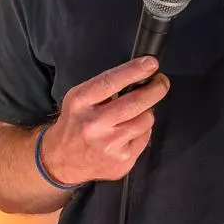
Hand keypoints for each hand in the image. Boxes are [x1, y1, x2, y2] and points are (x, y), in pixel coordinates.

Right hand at [41, 57, 169, 184]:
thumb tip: (138, 76)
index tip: (150, 64)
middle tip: (161, 82)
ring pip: (145, 120)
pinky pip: (144, 138)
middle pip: (135, 103)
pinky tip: (130, 131)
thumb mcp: (77, 101)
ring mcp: (109, 145)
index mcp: (80, 103)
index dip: (134, 71)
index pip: (110, 82)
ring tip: (138, 111)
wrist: (63, 160)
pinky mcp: (121, 160)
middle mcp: (93, 124)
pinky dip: (142, 131)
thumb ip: (103, 89)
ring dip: (147, 112)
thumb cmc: (75, 126)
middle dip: (155, 89)